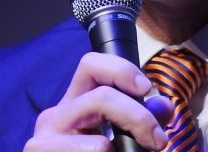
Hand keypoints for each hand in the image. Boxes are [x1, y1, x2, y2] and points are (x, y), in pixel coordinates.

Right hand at [25, 52, 172, 150]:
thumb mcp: (122, 136)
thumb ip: (144, 119)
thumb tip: (164, 107)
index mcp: (74, 104)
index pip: (91, 65)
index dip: (122, 70)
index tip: (146, 89)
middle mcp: (55, 116)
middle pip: (102, 96)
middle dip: (138, 117)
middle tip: (159, 141)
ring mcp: (44, 140)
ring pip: (99, 139)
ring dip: (126, 147)